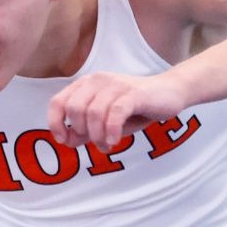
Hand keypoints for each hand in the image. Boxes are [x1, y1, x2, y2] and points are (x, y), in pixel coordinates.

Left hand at [45, 72, 188, 148]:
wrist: (170, 93)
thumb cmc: (136, 108)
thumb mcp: (106, 122)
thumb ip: (85, 131)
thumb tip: (68, 141)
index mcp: (86, 85)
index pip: (57, 102)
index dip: (56, 123)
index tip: (64, 140)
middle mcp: (97, 81)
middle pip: (75, 109)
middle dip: (81, 132)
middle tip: (95, 143)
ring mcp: (116, 85)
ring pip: (93, 113)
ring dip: (97, 136)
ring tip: (107, 145)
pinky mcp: (133, 93)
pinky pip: (115, 113)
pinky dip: (111, 131)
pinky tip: (114, 141)